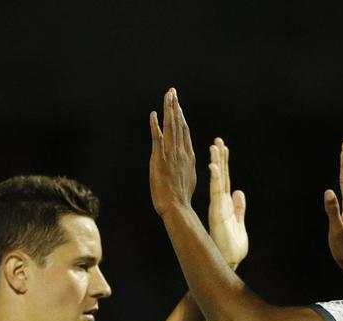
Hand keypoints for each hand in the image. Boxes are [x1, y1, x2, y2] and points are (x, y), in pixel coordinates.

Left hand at [149, 88, 196, 215]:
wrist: (177, 206)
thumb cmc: (180, 198)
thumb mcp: (188, 178)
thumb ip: (186, 166)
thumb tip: (186, 162)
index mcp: (188, 156)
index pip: (184, 132)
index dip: (181, 117)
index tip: (178, 106)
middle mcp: (181, 151)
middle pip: (178, 124)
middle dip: (175, 106)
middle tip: (172, 92)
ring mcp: (171, 154)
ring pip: (170, 127)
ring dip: (168, 110)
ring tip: (168, 95)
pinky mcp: (159, 159)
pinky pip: (157, 138)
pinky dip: (155, 125)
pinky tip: (153, 114)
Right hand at [207, 138, 248, 268]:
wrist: (229, 260)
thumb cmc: (233, 246)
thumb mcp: (240, 223)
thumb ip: (239, 207)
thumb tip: (239, 192)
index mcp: (225, 205)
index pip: (225, 180)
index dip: (224, 164)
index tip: (222, 148)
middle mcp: (220, 203)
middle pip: (220, 176)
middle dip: (219, 157)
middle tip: (218, 140)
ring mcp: (218, 206)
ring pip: (217, 180)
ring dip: (216, 163)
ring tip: (214, 146)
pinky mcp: (217, 211)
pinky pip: (216, 191)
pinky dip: (216, 178)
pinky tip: (214, 166)